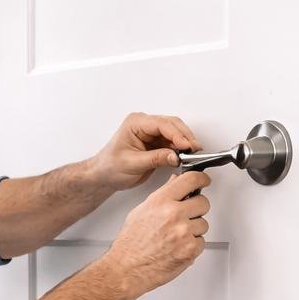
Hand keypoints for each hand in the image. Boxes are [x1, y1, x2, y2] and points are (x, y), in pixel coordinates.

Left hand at [85, 113, 201, 191]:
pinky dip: (180, 149)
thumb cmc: (110, 167)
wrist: (104, 176)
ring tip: (192, 155)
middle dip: (185, 137)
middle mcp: (144, 125)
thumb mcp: (133, 164)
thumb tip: (175, 156)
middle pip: (172, 124)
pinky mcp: (156, 143)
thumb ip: (155, 158)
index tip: (187, 146)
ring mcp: (151, 133)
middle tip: (195, 150)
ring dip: (184, 143)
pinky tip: (185, 156)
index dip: (177, 134)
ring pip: (175, 133)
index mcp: (135, 123)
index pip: (162, 124)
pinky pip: (173, 143)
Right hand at [104, 169, 211, 297]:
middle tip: (186, 216)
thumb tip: (175, 182)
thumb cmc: (131, 244)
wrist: (127, 269)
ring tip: (176, 237)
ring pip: (203, 224)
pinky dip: (193, 246)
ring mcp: (183, 232)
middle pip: (203, 202)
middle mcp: (173, 214)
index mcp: (161, 201)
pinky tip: (178, 247)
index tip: (204, 181)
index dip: (201, 179)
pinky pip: (202, 242)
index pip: (190, 180)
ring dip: (194, 230)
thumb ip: (162, 195)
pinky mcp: (190, 249)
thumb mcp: (141, 211)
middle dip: (197, 209)